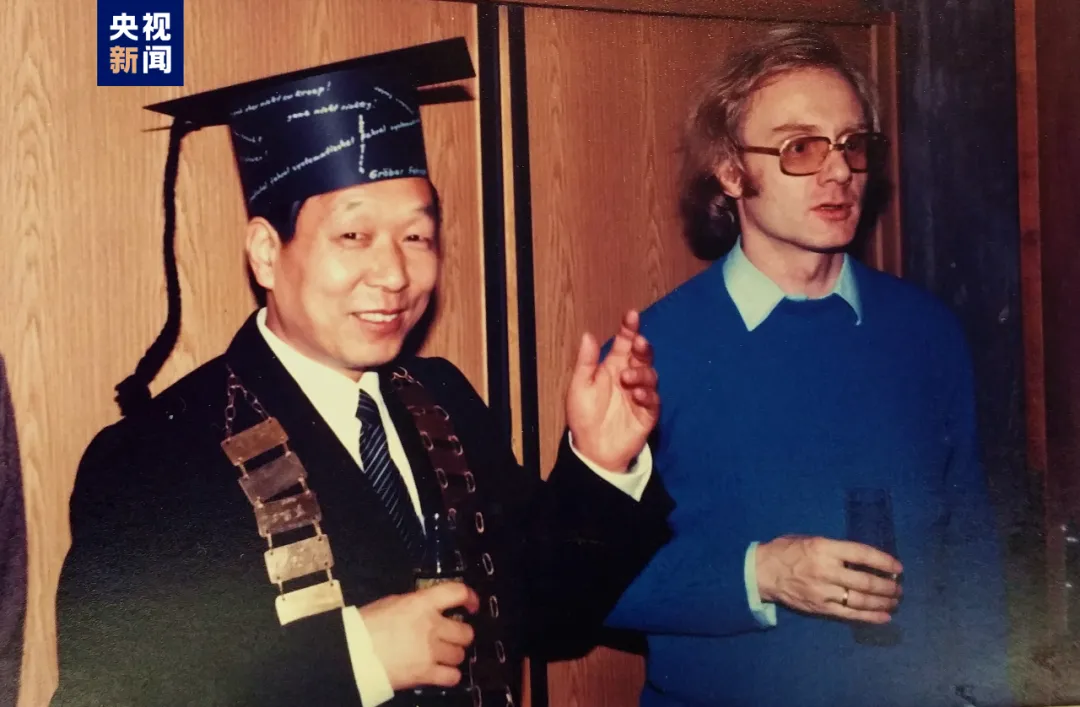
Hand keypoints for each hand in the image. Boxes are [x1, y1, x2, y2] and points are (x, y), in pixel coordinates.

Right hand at [359, 581, 479, 690]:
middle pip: (466, 632)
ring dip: (454, 654)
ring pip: (460, 655)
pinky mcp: (425, 674)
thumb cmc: (366, 625)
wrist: (351, 654)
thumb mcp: (392, 603)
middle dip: (462, 634)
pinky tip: (442, 672)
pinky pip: (453, 676)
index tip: (472, 604)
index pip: (457, 592)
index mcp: (421, 604)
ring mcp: (430, 652)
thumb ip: (416, 604)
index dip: (470, 597)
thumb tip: (430, 608)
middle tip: (453, 636)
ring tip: (443, 655)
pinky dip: (451, 675)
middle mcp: (431, 627)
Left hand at [565, 309, 658, 471]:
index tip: (631, 315)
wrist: (592, 449)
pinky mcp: (647, 414)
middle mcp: (629, 377)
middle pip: (642, 356)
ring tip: (627, 377)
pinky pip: (653, 400)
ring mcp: (640, 395)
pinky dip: (647, 394)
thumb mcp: (579, 386)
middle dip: (642, 347)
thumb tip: (588, 334)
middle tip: (638, 342)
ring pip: (650, 375)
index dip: (629, 329)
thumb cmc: (584, 416)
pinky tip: (638, 393)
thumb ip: (586, 362)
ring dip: (642, 372)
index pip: (624, 344)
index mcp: (612, 367)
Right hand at [755, 535, 902, 623]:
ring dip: (882, 602)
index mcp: (824, 548)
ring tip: (894, 601)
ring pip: (860, 600)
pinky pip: (849, 615)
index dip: (883, 561)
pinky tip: (884, 616)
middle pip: (865, 581)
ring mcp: (823, 592)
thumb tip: (863, 557)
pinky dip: (870, 617)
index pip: (862, 554)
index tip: (898, 567)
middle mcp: (826, 570)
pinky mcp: (820, 608)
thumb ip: (834, 548)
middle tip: (898, 588)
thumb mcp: (810, 540)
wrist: (762, 572)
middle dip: (887, 586)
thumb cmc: (786, 551)